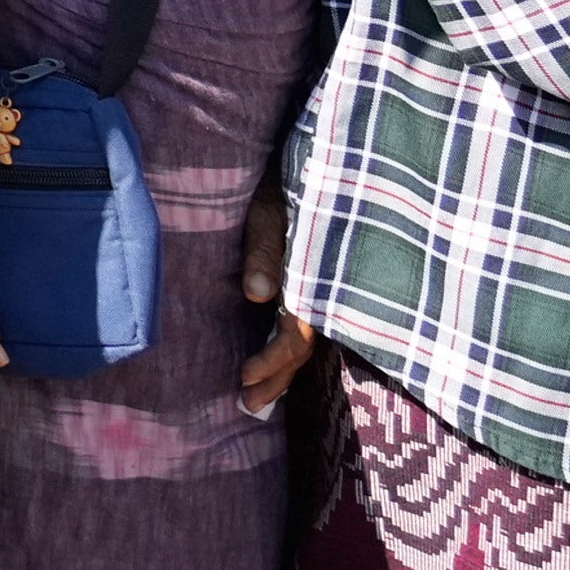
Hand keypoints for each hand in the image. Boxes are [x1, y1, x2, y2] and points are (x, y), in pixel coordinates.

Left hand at [233, 174, 312, 416]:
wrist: (323, 161)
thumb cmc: (286, 182)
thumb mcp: (270, 209)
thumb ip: (266, 250)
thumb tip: (258, 295)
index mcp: (315, 279)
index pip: (296, 336)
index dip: (271, 362)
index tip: (242, 379)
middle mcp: (326, 290)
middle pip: (305, 348)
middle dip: (277, 380)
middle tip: (248, 407)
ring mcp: (326, 287)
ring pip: (309, 339)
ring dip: (284, 370)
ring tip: (258, 397)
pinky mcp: (321, 280)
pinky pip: (311, 322)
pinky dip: (290, 346)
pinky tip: (277, 359)